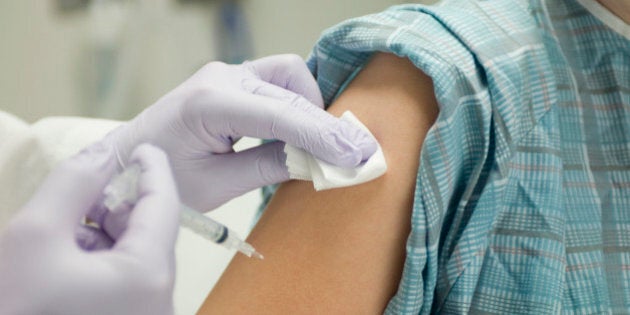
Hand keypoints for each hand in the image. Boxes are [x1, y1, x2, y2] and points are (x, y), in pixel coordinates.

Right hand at [0, 143, 179, 314]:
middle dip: (116, 205)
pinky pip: (125, 278)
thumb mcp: (35, 233)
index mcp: (148, 276)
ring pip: (135, 255)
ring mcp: (145, 314)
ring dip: (104, 233)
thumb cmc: (13, 305)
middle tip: (83, 193)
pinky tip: (64, 260)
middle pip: (149, 231)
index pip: (164, 204)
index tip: (141, 146)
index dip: (153, 168)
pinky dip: (100, 259)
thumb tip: (104, 150)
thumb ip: (75, 183)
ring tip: (63, 231)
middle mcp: (159, 301)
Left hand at [105, 54, 377, 210]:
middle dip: (325, 124)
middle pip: (293, 89)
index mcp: (210, 103)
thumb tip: (318, 163)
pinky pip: (278, 81)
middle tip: (351, 157)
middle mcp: (221, 77)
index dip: (324, 136)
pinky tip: (299, 134)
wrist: (127, 161)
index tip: (357, 156)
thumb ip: (269, 168)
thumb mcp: (217, 184)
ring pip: (290, 76)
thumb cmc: (163, 178)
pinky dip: (296, 105)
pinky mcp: (232, 80)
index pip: (282, 115)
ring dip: (311, 109)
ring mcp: (226, 73)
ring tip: (318, 148)